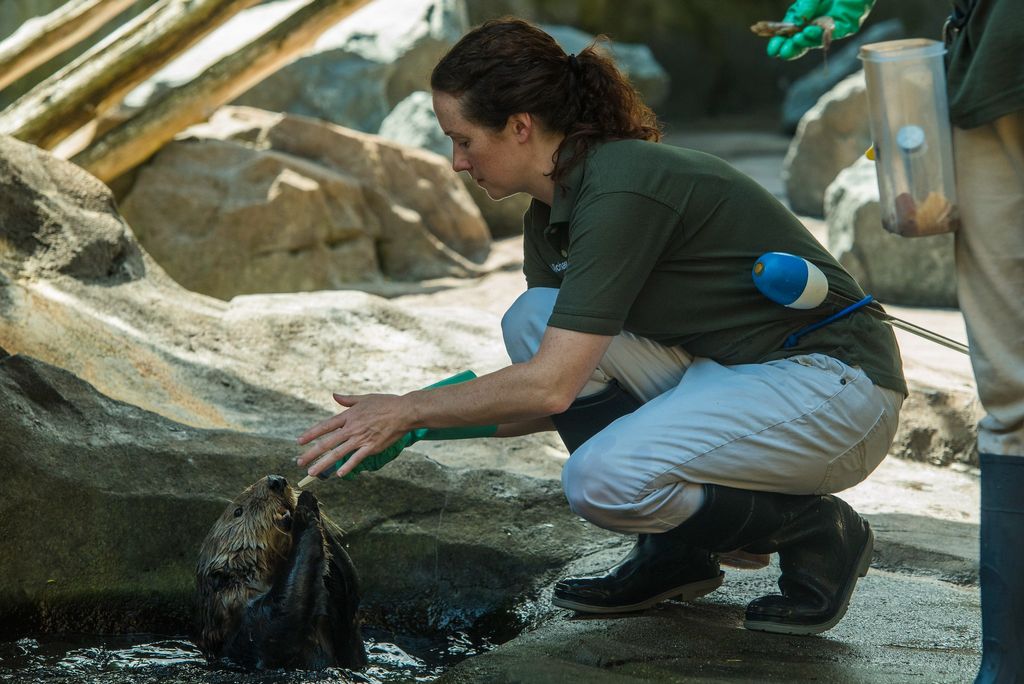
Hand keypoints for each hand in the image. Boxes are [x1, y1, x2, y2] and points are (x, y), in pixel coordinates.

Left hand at [296, 392, 410, 479]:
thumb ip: (347, 399)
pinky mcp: (372, 447)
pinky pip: (357, 458)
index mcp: (349, 415)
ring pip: (338, 453)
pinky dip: (348, 466)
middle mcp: (352, 428)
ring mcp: (361, 438)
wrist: (404, 412)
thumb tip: (334, 395)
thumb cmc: (385, 403)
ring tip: (312, 472)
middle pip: (327, 442)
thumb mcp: (364, 398)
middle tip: (299, 462)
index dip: (311, 434)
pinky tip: (339, 474)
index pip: (325, 426)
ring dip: (324, 463)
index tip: (299, 441)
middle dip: (312, 453)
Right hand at [766, 0, 874, 59]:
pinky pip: (831, 34)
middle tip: (783, 52)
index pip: (788, 35)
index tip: (772, 50)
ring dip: (804, 41)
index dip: (780, 43)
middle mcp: (815, 26)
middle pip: (800, 44)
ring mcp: (829, 28)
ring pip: (814, 41)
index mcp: (803, 19)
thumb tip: (794, 24)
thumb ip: (802, 9)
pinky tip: (810, 31)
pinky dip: (819, 34)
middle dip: (791, 49)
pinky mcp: (844, 27)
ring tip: (797, 38)